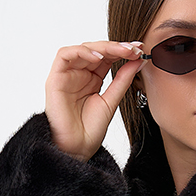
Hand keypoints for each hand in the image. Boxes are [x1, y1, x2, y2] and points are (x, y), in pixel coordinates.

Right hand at [45, 40, 143, 161]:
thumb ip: (123, 80)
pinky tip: (98, 57)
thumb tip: (138, 60)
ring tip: (121, 51)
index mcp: (92, 78)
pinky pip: (64, 55)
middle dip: (116, 46)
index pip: (107, 56)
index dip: (123, 50)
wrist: (77, 149)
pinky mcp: (55, 78)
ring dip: (103, 47)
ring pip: (83, 48)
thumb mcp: (112, 101)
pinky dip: (82, 52)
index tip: (140, 50)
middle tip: (133, 49)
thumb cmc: (90, 130)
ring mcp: (67, 75)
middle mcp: (79, 73)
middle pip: (96, 49)